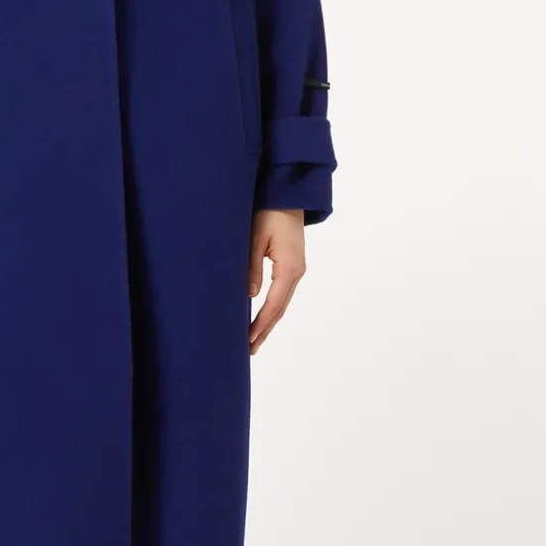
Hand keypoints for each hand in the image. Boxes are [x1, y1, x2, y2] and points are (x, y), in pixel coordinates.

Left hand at [247, 209, 305, 354]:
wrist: (288, 195)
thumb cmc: (269, 212)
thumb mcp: (254, 238)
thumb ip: (251, 267)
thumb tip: (250, 295)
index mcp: (289, 267)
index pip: (274, 304)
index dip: (261, 323)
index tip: (249, 339)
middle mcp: (296, 272)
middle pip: (280, 308)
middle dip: (265, 330)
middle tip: (250, 350)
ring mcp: (297, 269)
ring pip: (283, 302)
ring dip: (269, 322)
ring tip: (254, 340)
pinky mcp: (293, 265)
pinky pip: (283, 292)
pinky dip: (273, 308)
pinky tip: (263, 317)